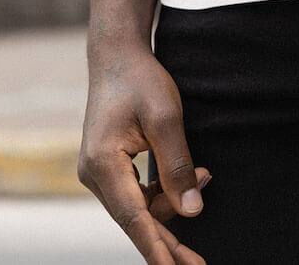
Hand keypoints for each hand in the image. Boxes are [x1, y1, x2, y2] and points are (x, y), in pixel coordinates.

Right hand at [79, 46, 210, 264]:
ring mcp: (98, 171)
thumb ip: (177, 166)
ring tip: (205, 174)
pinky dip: (162, 192)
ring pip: (138, 207)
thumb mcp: (166, 118)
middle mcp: (93, 174)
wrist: (117, 54)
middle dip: (168, 240)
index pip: (133, 218)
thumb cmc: (141, 80)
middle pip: (136, 218)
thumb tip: (192, 211)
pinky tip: (190, 176)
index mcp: (102, 164)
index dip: (155, 248)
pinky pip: (136, 193)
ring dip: (171, 202)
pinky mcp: (107, 166)